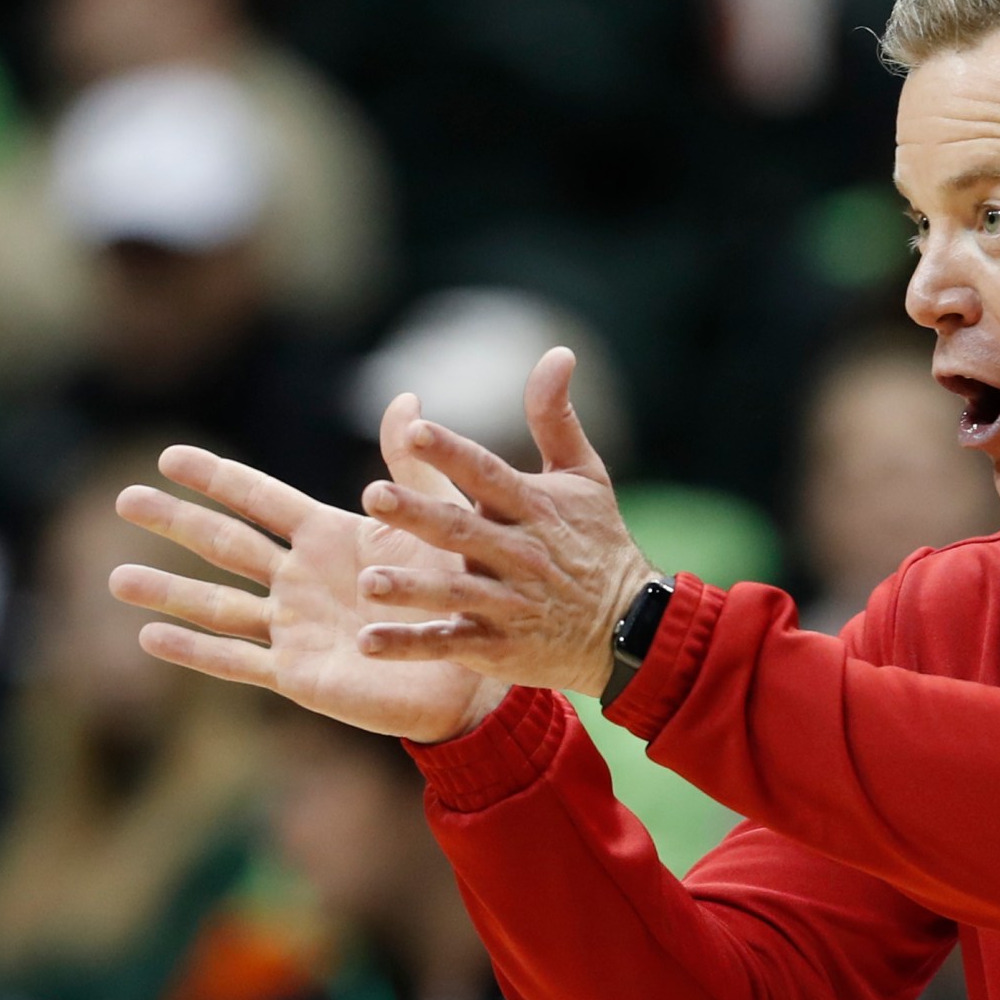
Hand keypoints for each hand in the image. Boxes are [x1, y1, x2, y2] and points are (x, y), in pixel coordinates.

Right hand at [108, 395, 509, 743]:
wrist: (476, 669)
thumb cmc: (462, 594)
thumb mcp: (436, 525)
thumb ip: (411, 470)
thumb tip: (406, 399)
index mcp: (330, 537)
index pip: (262, 499)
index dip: (218, 478)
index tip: (169, 457)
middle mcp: (301, 579)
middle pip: (224, 543)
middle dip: (175, 522)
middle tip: (123, 499)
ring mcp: (294, 626)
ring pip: (217, 604)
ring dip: (167, 591)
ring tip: (115, 579)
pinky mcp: (299, 673)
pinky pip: (238, 660)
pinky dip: (195, 651)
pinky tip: (150, 638)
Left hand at [350, 347, 659, 698]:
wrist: (630, 629)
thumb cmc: (598, 542)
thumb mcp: (587, 476)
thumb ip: (557, 417)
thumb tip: (558, 353)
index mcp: (533, 508)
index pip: (488, 474)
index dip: (453, 454)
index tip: (415, 431)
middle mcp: (520, 554)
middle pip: (463, 532)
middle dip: (419, 515)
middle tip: (373, 497)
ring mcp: (510, 603)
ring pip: (456, 594)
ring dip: (412, 589)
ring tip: (369, 581)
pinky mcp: (499, 646)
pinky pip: (450, 644)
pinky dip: (411, 644)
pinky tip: (369, 642)